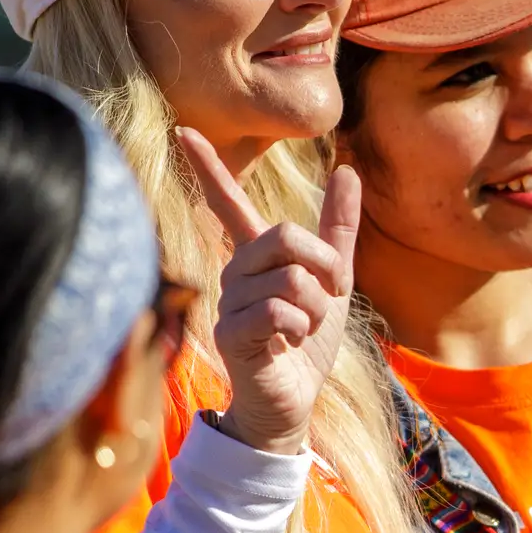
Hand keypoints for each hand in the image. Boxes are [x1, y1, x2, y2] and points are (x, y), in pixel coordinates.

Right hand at [175, 128, 358, 456]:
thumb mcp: (334, 282)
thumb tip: (347, 171)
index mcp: (256, 257)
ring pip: (291, 279)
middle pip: (284, 235)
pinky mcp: (231, 333)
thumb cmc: (306, 343)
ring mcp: (228, 302)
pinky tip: (288, 344)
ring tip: (303, 330)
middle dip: (325, 265)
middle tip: (331, 294)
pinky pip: (280, 311)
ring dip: (317, 309)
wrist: (294, 402)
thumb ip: (339, 230)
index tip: (184, 129)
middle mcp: (234, 272)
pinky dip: (301, 328)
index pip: (227, 202)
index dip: (208, 167)